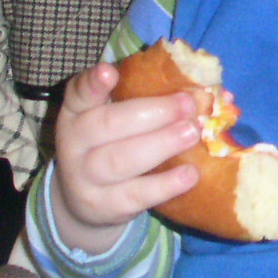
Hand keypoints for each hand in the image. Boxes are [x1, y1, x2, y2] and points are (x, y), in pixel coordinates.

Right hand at [48, 61, 201, 255]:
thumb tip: (203, 91)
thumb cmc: (109, 145)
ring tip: (192, 133)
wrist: (83, 201)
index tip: (109, 72)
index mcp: (77, 112)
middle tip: (189, 105)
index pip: (79, 93)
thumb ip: (142, 101)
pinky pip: (136, 194)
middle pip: (108, 124)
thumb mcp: (112, 120)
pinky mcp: (105, 206)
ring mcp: (85, 178)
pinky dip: (166, 184)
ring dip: (161, 144)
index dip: (93, 82)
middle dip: (153, 113)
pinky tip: (190, 174)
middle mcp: (74, 143)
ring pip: (121, 160)